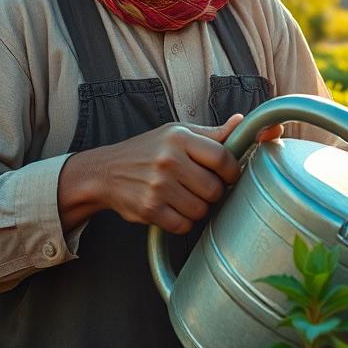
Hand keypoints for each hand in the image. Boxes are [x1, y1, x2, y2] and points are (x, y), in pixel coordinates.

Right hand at [58, 113, 284, 236]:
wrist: (105, 172)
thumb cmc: (147, 151)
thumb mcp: (176, 133)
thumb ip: (211, 133)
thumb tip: (242, 122)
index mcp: (179, 138)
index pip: (223, 158)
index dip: (231, 171)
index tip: (226, 175)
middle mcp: (168, 160)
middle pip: (215, 189)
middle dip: (212, 192)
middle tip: (200, 187)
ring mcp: (158, 186)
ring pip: (201, 210)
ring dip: (197, 208)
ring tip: (184, 197)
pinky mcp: (149, 209)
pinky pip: (184, 225)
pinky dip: (182, 221)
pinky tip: (172, 209)